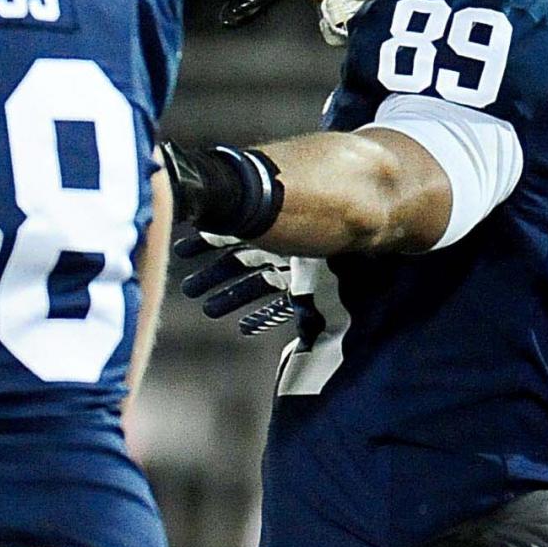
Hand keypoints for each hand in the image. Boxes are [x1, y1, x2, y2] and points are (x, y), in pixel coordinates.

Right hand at [173, 230, 302, 333]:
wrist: (367, 245)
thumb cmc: (313, 228)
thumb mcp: (267, 220)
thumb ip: (229, 223)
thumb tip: (194, 218)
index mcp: (273, 219)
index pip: (232, 229)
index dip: (204, 241)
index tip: (180, 252)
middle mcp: (285, 243)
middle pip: (241, 261)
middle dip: (211, 276)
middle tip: (188, 290)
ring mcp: (298, 269)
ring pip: (257, 284)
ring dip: (231, 298)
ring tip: (209, 311)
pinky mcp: (310, 292)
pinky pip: (283, 307)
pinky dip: (263, 318)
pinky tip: (245, 328)